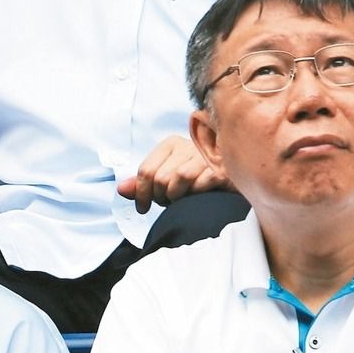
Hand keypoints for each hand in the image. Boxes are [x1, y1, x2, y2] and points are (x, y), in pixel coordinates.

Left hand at [117, 135, 232, 213]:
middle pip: (160, 178)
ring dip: (178, 197)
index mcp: (171, 144)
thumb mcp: (166, 182)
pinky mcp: (223, 167)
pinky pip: (201, 184)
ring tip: (183, 200)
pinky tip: (201, 196)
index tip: (143, 208)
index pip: (145, 171)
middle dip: (162, 198)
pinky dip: (197, 195)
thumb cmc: (195, 183)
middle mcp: (188, 145)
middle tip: (170, 202)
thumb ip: (143, 185)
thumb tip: (120, 189)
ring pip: (179, 179)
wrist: (232, 183)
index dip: (141, 194)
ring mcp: (207, 155)